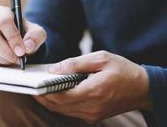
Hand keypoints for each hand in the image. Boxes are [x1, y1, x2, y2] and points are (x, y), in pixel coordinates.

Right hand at [0, 6, 46, 65]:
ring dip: (4, 59)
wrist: (15, 42)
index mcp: (2, 12)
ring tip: (14, 58)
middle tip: (18, 59)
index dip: (13, 37)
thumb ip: (36, 36)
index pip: (4, 21)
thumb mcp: (36, 32)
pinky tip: (6, 59)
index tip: (21, 51)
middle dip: (6, 52)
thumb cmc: (25, 34)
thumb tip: (28, 46)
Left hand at [33, 51, 150, 123]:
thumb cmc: (123, 70)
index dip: (43, 92)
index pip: (60, 97)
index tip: (32, 85)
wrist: (143, 88)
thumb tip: (54, 69)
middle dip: (42, 97)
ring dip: (50, 101)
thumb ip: (75, 63)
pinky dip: (61, 104)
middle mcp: (91, 107)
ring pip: (63, 111)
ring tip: (41, 89)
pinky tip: (56, 94)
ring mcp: (92, 114)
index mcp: (93, 91)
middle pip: (58, 106)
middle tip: (32, 87)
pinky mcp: (94, 116)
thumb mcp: (101, 58)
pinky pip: (71, 112)